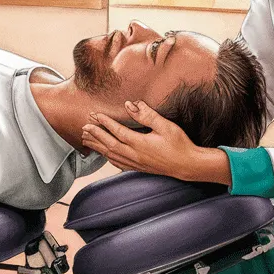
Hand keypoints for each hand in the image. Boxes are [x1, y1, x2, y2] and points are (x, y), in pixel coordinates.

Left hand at [81, 101, 230, 183]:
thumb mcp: (166, 126)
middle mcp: (135, 155)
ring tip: (87, 139)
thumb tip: (131, 105)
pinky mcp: (139, 168)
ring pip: (111, 155)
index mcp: (140, 143)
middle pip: (109, 144)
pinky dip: (108, 157)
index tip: (95, 115)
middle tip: (84, 126)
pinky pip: (118, 163)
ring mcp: (136, 163)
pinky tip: (104, 154)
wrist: (188, 165)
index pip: (117, 131)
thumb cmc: (180, 144)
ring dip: (98, 146)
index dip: (104, 123)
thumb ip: (147, 115)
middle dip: (95, 135)